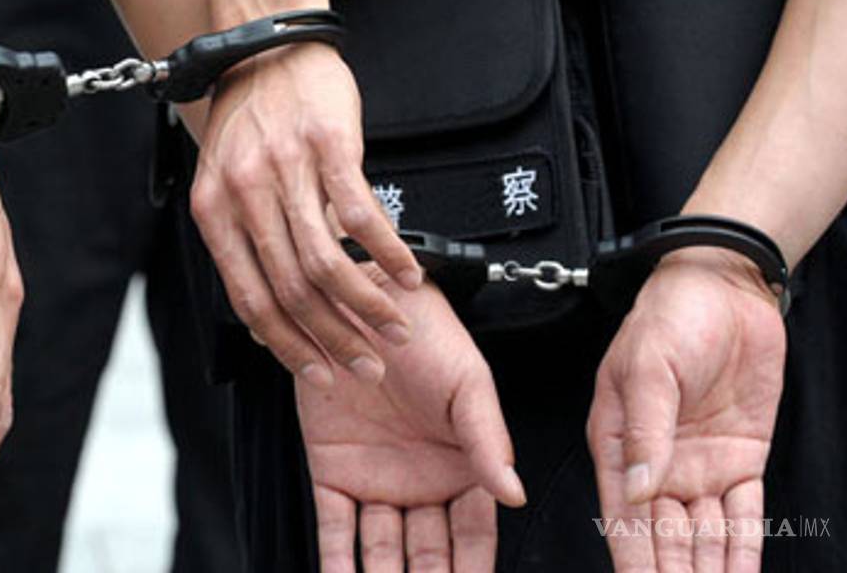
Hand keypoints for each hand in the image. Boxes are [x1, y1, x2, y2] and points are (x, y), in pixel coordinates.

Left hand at [191, 43, 422, 388]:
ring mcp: (286, 170)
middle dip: (335, 340)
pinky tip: (410, 274)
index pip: (251, 301)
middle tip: (368, 367)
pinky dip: (388, 252)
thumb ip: (244, 248)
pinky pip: (360, 215)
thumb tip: (266, 323)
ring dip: (367, 306)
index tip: (321, 375)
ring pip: (326, 262)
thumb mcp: (226, 185)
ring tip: (395, 329)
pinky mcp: (328, 145)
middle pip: (292, 290)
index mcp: (215, 213)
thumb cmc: (250, 120)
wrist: (267, 46)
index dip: (289, 347)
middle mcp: (245, 195)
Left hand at [296, 269, 525, 571]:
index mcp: (462, 466)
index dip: (472, 569)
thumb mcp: (469, 385)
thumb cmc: (429, 334)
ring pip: (380, 549)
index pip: (473, 534)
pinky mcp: (331, 471)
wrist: (364, 300)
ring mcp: (375, 479)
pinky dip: (334, 562)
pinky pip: (334, 527)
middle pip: (427, 553)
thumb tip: (515, 495)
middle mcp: (420, 481)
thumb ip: (489, 441)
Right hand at [587, 248, 785, 572]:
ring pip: (704, 535)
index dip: (632, 559)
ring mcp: (699, 464)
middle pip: (662, 535)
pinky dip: (745, 549)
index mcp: (617, 441)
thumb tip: (635, 490)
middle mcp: (655, 462)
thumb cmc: (670, 316)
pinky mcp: (740, 458)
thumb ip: (643, 430)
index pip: (622, 515)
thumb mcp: (647, 367)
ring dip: (708, 570)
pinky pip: (745, 515)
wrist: (726, 288)